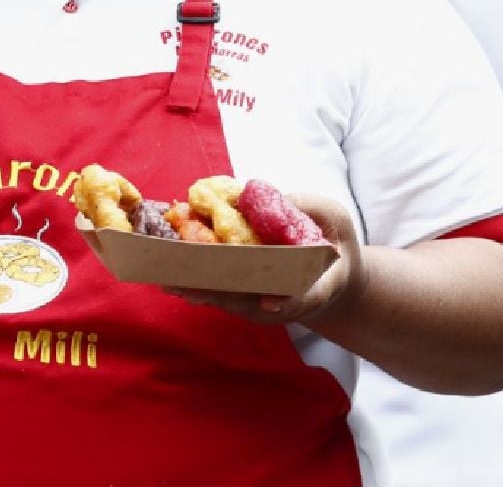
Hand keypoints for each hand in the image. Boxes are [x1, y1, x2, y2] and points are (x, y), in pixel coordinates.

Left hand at [161, 193, 365, 326]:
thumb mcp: (334, 217)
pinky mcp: (247, 303)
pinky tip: (170, 276)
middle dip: (219, 293)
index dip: (286, 301)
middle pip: (251, 303)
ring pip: (228, 302)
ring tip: (168, 280)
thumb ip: (306, 208)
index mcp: (317, 286)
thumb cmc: (334, 241)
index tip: (269, 303)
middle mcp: (285, 304)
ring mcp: (263, 308)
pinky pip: (220, 295)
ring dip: (198, 290)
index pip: (303, 298)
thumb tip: (262, 194)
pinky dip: (196, 285)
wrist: (334, 274)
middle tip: (187, 285)